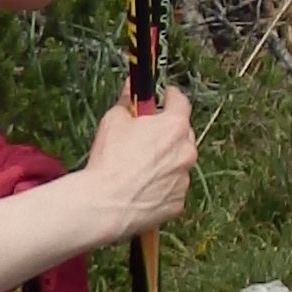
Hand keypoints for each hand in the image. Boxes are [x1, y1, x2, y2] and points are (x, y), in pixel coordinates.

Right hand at [83, 83, 196, 242]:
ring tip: (139, 167)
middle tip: (145, 136)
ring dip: (166, 161)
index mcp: (175, 126)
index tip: (164, 97)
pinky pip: (173, 188)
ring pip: (178, 162)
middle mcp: (187, 151)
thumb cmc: (110, 160)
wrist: (105, 204)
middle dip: (166, 132)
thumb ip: (128, 100)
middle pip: (182, 134)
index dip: (170, 97)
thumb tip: (132, 86)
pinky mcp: (178, 202)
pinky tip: (142, 188)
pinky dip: (162, 186)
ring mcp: (184, 178)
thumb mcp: (114, 120)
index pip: (181, 102)